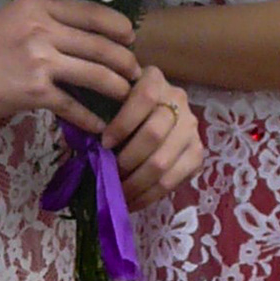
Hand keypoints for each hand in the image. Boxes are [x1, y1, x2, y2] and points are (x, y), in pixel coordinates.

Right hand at [0, 0, 138, 130]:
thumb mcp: (14, 20)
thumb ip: (47, 22)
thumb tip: (86, 37)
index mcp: (38, 6)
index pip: (93, 12)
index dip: (119, 27)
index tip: (130, 39)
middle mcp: (42, 28)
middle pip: (102, 45)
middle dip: (126, 62)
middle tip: (137, 74)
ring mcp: (39, 60)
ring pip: (97, 74)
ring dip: (119, 89)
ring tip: (127, 98)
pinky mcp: (34, 91)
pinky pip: (74, 106)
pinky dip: (91, 119)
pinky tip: (99, 127)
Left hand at [101, 67, 202, 209]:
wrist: (151, 115)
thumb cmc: (118, 107)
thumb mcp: (108, 99)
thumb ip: (98, 111)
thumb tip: (82, 142)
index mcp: (154, 79)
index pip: (145, 97)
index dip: (123, 123)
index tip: (104, 143)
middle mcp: (178, 100)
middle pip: (154, 134)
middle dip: (126, 161)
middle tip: (106, 175)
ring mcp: (191, 128)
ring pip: (163, 162)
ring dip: (135, 183)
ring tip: (116, 193)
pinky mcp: (197, 154)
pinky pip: (173, 181)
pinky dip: (149, 196)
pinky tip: (131, 201)